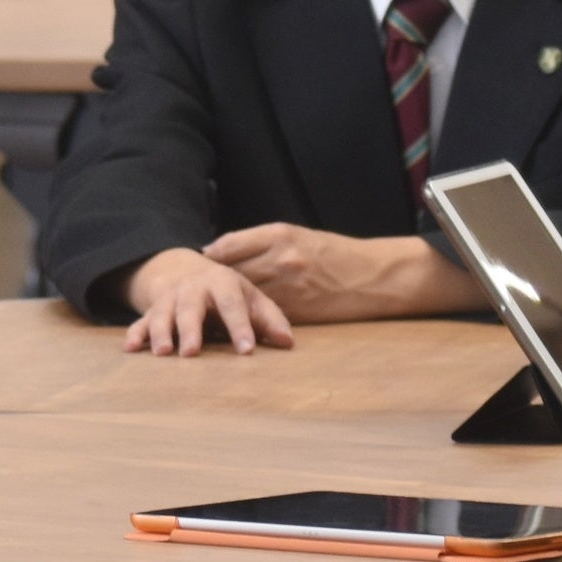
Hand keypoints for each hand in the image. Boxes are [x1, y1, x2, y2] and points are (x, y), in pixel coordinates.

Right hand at [120, 246, 293, 355]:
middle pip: (190, 307)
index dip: (239, 326)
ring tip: (162, 353)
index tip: (246, 351)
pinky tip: (130, 349)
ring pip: (161, 314)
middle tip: (191, 352)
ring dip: (159, 333)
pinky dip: (135, 335)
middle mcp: (192, 289)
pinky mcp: (152, 311)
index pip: (232, 304)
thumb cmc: (230, 294)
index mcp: (222, 283)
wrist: (189, 272)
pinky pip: (140, 323)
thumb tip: (287, 343)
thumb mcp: (252, 300)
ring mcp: (169, 300)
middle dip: (189, 329)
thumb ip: (270, 319)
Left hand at [203, 224, 484, 325]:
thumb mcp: (296, 235)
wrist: (373, 277)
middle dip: (208, 286)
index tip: (193, 266)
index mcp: (279, 236)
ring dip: (220, 308)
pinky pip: (260, 317)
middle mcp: (280, 260)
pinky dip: (244, 321)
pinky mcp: (295, 311)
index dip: (208, 259)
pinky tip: (232, 326)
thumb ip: (258, 242)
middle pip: (229, 274)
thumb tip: (218, 251)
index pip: (228, 247)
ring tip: (200, 315)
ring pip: (241, 298)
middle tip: (187, 295)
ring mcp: (287, 288)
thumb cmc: (333, 253)